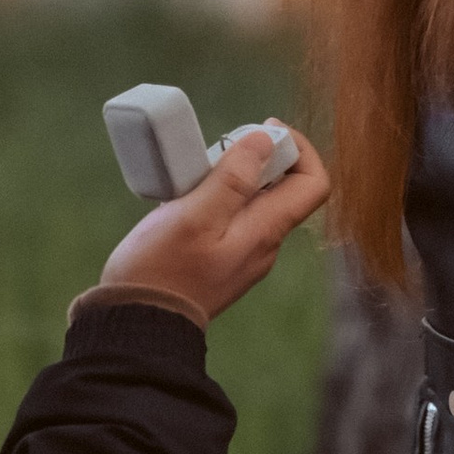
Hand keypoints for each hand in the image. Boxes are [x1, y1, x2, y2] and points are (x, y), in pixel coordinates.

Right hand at [98, 131, 331, 320]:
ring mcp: (244, 256)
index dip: (298, 149)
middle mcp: (263, 246)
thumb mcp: (194, 215)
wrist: (139, 323)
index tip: (264, 129)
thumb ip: (232, 178)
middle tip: (220, 147)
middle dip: (260, 158)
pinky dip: (218, 199)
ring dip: (234, 178)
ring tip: (197, 173)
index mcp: (265, 232)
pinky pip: (233, 220)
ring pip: (256, 204)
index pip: (313, 184)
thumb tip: (265, 141)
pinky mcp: (221, 262)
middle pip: (285, 189)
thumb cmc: (161, 271)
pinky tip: (186, 199)